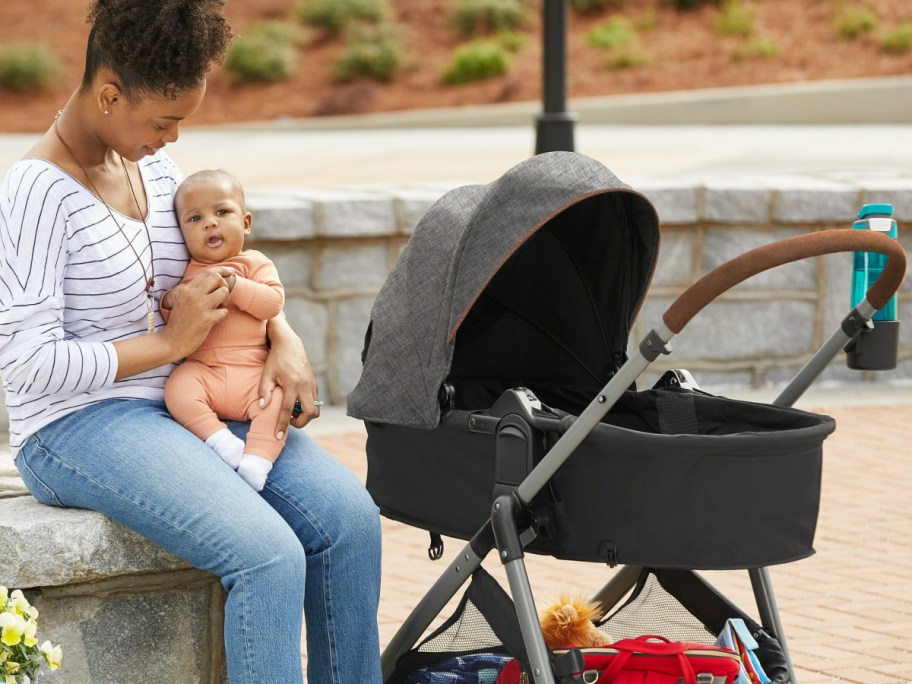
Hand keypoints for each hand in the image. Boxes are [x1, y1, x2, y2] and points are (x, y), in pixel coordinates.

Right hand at [161, 269, 229, 357]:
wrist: (171, 341)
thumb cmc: (180, 321)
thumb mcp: (183, 301)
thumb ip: (195, 291)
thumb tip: (214, 280)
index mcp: (187, 289)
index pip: (207, 272)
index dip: (222, 270)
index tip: (231, 272)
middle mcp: (193, 295)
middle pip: (217, 278)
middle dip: (224, 285)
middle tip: (222, 297)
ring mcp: (200, 306)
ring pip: (224, 292)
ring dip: (226, 300)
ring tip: (219, 308)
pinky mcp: (206, 319)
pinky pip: (225, 311)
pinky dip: (223, 315)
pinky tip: (216, 320)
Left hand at [260, 316, 319, 437]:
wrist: (290, 345)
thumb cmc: (276, 359)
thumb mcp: (266, 374)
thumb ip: (264, 391)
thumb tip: (263, 408)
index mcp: (292, 385)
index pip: (288, 410)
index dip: (283, 425)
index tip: (279, 436)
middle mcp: (305, 386)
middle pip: (310, 413)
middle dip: (301, 422)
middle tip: (289, 419)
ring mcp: (312, 385)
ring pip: (316, 408)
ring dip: (304, 414)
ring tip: (292, 410)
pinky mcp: (314, 383)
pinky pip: (315, 401)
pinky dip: (307, 406)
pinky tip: (295, 401)